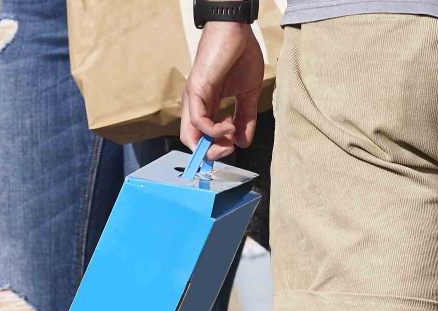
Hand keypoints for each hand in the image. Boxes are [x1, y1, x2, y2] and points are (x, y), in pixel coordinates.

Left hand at [180, 23, 263, 161]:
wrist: (236, 29)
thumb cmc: (241, 54)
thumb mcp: (247, 94)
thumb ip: (245, 119)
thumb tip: (243, 142)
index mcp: (207, 104)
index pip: (202, 137)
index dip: (217, 148)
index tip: (235, 144)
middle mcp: (196, 103)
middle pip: (192, 142)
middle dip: (212, 154)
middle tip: (231, 148)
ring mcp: (194, 97)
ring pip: (190, 137)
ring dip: (213, 146)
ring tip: (231, 135)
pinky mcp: (196, 90)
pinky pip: (199, 122)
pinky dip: (214, 131)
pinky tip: (228, 125)